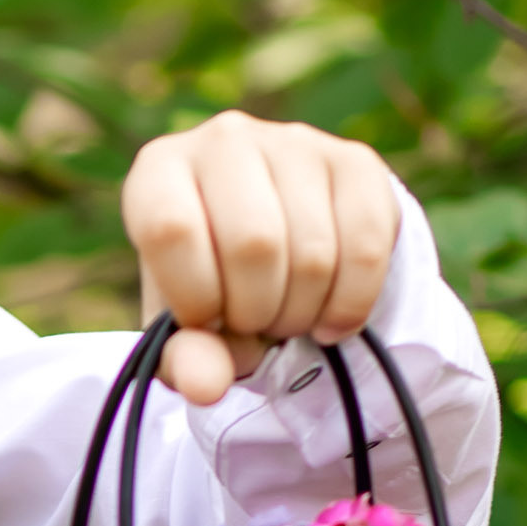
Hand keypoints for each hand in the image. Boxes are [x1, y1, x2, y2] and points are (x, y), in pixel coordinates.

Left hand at [122, 112, 400, 409]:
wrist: (275, 247)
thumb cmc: (212, 286)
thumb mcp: (186, 328)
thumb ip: (184, 360)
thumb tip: (206, 386)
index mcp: (159, 171)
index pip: (171, 230)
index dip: (196, 297)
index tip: (207, 319)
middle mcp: (224, 139)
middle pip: (254, 244)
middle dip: (258, 311)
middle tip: (256, 322)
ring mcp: (295, 142)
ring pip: (314, 252)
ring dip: (303, 312)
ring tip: (288, 314)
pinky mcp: (356, 161)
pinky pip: (367, 247)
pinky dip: (351, 303)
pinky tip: (332, 316)